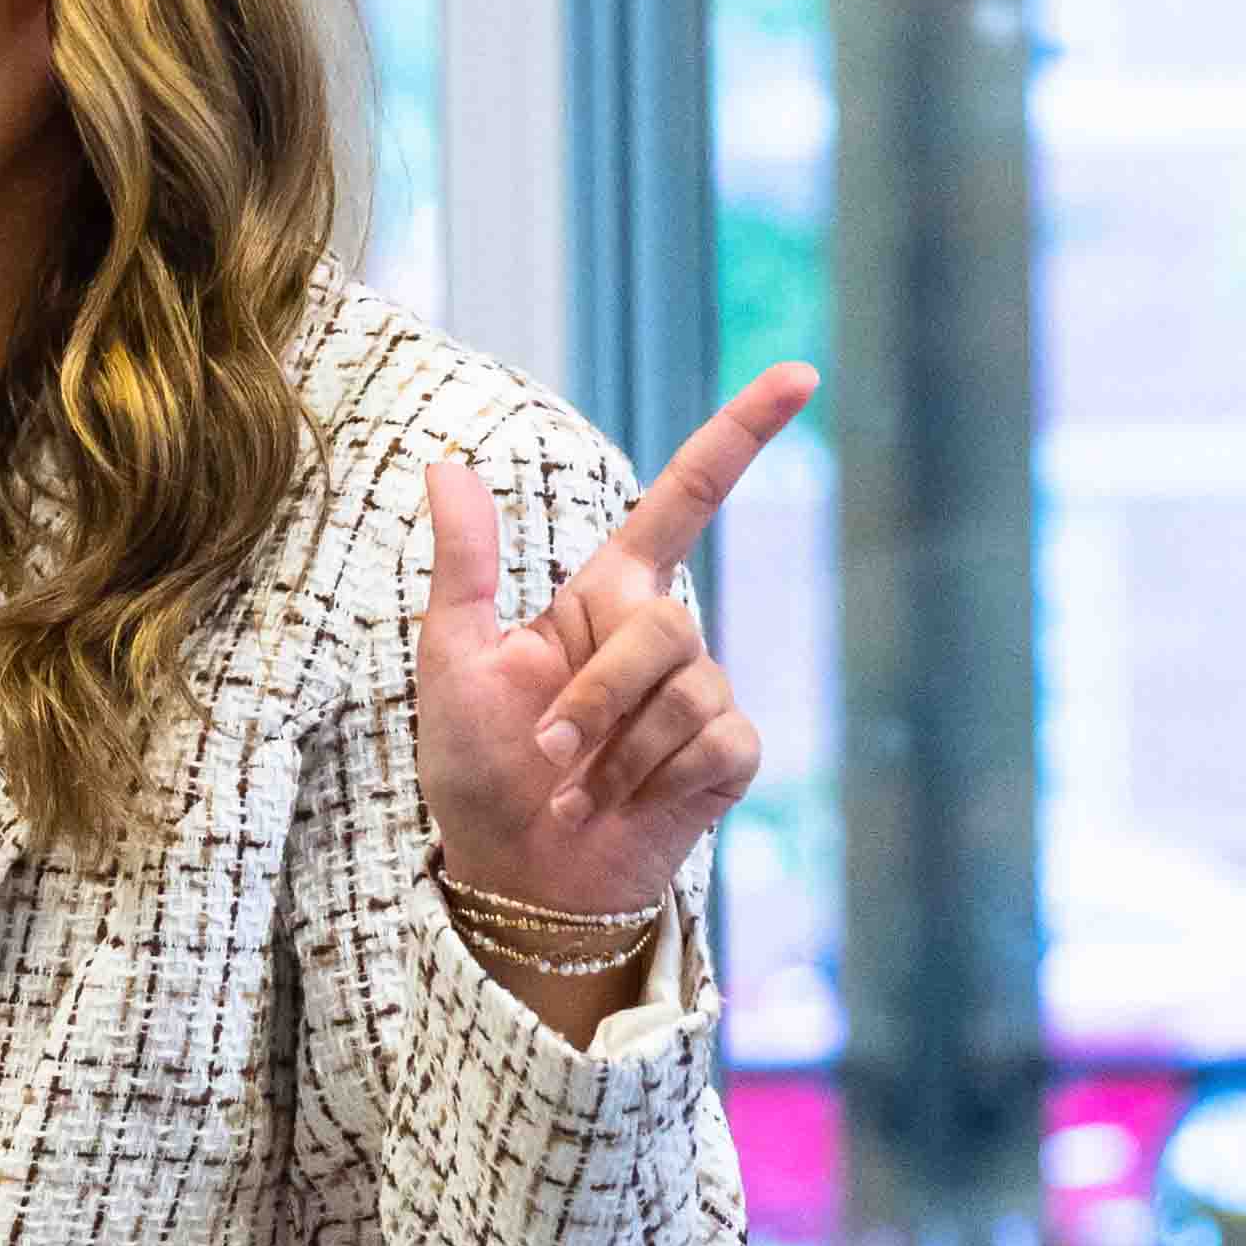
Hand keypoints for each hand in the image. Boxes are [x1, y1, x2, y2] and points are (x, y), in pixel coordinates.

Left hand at [417, 364, 816, 936]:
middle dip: (599, 693)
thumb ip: (463, 567)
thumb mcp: (451, 661)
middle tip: (548, 747)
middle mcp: (663, 637)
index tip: (801, 375)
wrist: (515, 870)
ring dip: (616, 750)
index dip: (742, 434)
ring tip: (578, 788)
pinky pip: (714, 741)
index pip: (687, 499)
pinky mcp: (729, 755)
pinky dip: (655, 779)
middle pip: (663, 626)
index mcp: (604, 598)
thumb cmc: (479, 766)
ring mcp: (704, 696)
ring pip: (687, 688)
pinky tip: (628, 806)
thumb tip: (445, 463)